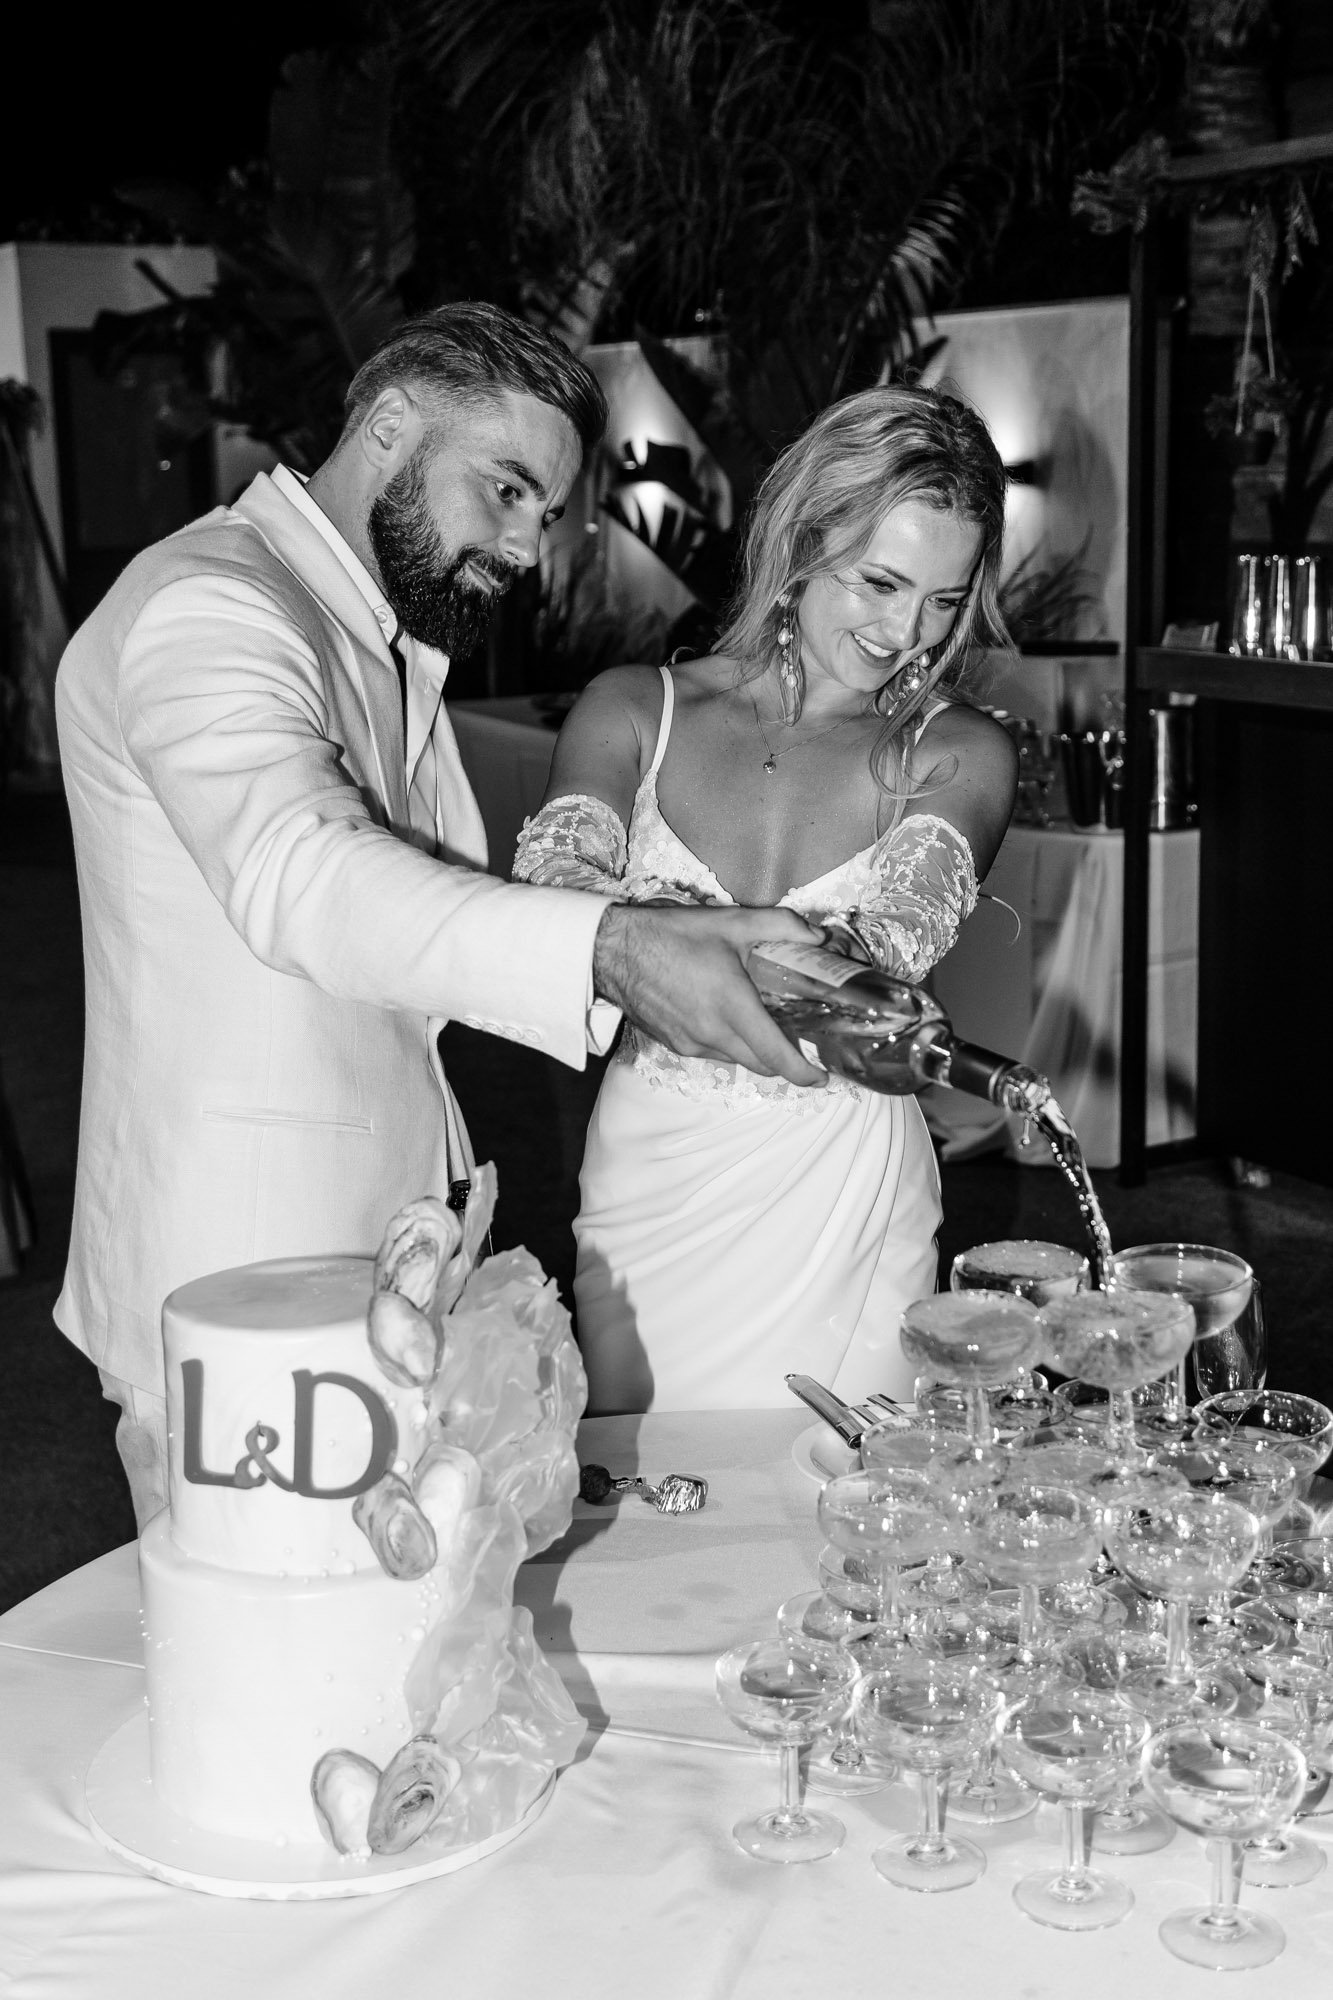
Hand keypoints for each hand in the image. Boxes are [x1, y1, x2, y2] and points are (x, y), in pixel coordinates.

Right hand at [592, 904, 827, 1086]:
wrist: (614, 952)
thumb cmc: (671, 935)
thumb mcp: (731, 921)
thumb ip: (780, 926)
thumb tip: (818, 936)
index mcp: (731, 1005)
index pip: (775, 1055)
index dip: (803, 1072)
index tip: (821, 1075)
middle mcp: (712, 1033)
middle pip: (761, 1065)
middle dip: (785, 1062)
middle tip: (800, 1043)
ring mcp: (691, 1044)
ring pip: (737, 1059)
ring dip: (755, 1049)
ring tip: (762, 1021)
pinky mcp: (676, 1045)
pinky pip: (713, 1053)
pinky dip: (729, 1043)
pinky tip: (727, 1016)